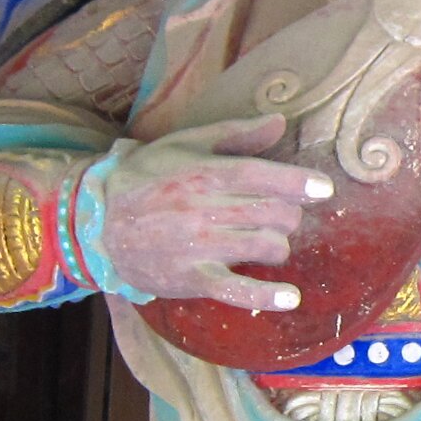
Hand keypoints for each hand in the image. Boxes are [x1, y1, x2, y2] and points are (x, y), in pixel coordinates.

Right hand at [93, 113, 330, 310]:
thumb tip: (280, 122)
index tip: (324, 189)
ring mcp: (198, 246)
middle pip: (272, 213)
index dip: (297, 182)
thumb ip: (236, 134)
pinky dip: (265, 296)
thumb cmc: (147, 178)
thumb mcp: (186, 146)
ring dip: (278, 244)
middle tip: (283, 215)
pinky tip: (290, 297)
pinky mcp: (191, 278)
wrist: (96, 223)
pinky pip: (235, 290)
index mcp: (203, 173)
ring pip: (264, 246)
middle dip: (289, 214)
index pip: (261, 175)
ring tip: (269, 241)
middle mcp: (203, 209)